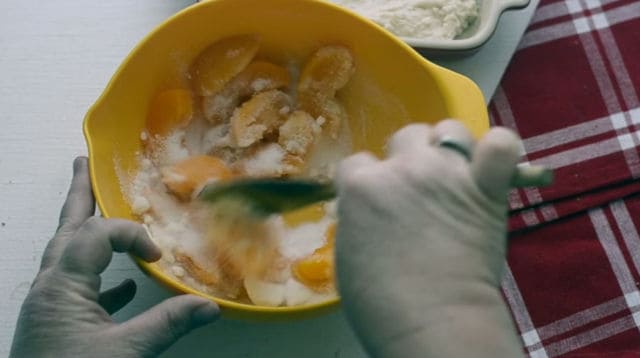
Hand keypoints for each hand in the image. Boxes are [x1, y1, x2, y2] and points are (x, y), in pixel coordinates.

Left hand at [10, 157, 219, 357]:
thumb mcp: (124, 354)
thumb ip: (166, 325)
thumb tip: (209, 306)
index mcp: (62, 287)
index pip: (96, 236)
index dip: (130, 235)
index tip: (157, 254)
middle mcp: (50, 288)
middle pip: (66, 230)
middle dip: (78, 196)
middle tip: (83, 164)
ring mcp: (51, 305)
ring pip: (68, 255)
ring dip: (86, 231)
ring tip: (98, 208)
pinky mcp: (57, 324)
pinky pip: (77, 287)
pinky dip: (99, 278)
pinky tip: (123, 286)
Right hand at [335, 121, 523, 356]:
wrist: (433, 323)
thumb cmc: (382, 303)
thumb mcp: (349, 254)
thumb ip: (359, 219)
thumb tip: (373, 210)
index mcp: (361, 187)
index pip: (358, 162)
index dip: (368, 180)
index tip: (378, 200)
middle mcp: (403, 169)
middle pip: (405, 136)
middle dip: (409, 157)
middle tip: (419, 188)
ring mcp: (447, 174)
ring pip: (449, 129)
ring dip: (449, 146)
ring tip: (455, 172)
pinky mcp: (486, 188)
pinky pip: (501, 144)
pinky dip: (499, 149)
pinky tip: (493, 165)